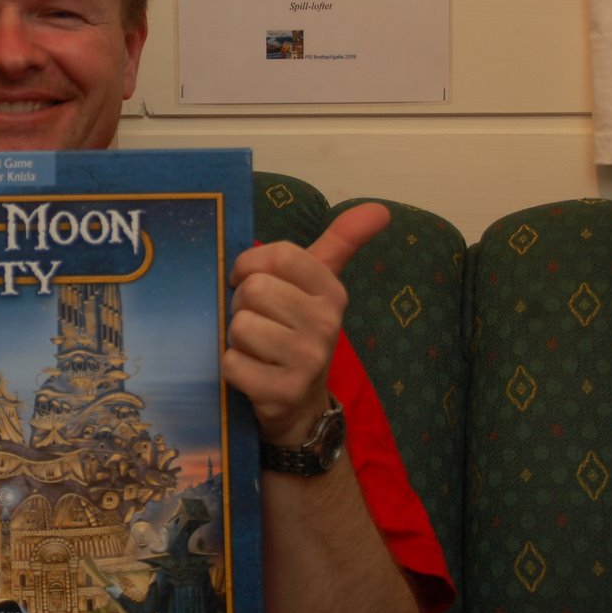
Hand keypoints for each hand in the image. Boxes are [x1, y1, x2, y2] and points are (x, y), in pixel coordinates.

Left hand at [222, 202, 389, 444]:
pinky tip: (251, 373)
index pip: (278, 254)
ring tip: (254, 348)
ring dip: (235, 338)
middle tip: (255, 320)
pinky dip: (231, 368)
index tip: (249, 279)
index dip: (249, 265)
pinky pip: (232, 364)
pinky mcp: (284, 392)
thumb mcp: (317, 286)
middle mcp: (327, 323)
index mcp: (332, 291)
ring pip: (240, 325)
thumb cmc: (296, 332)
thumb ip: (341, 242)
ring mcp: (308, 360)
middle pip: (254, 289)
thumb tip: (380, 208)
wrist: (299, 404)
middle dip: (240, 304)